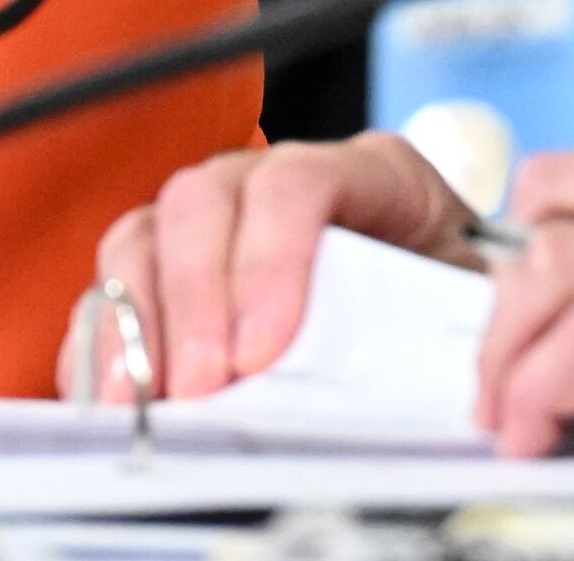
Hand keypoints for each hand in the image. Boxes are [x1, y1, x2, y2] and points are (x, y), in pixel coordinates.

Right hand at [60, 132, 482, 400]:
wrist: (459, 331)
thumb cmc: (466, 325)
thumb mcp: (466, 323)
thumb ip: (426, 340)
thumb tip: (381, 393)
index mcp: (377, 176)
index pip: (299, 182)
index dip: (270, 260)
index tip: (259, 350)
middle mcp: (282, 182)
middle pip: (204, 199)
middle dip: (193, 298)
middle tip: (198, 386)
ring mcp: (224, 220)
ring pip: (147, 232)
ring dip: (137, 320)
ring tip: (142, 398)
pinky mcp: (181, 269)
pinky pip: (118, 283)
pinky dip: (107, 339)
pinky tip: (112, 392)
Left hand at [480, 138, 573, 501]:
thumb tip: (565, 289)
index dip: (518, 245)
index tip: (506, 314)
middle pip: (554, 213)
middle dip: (500, 305)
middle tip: (494, 376)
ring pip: (562, 270)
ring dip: (510, 354)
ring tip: (511, 413)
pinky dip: (549, 389)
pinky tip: (547, 429)